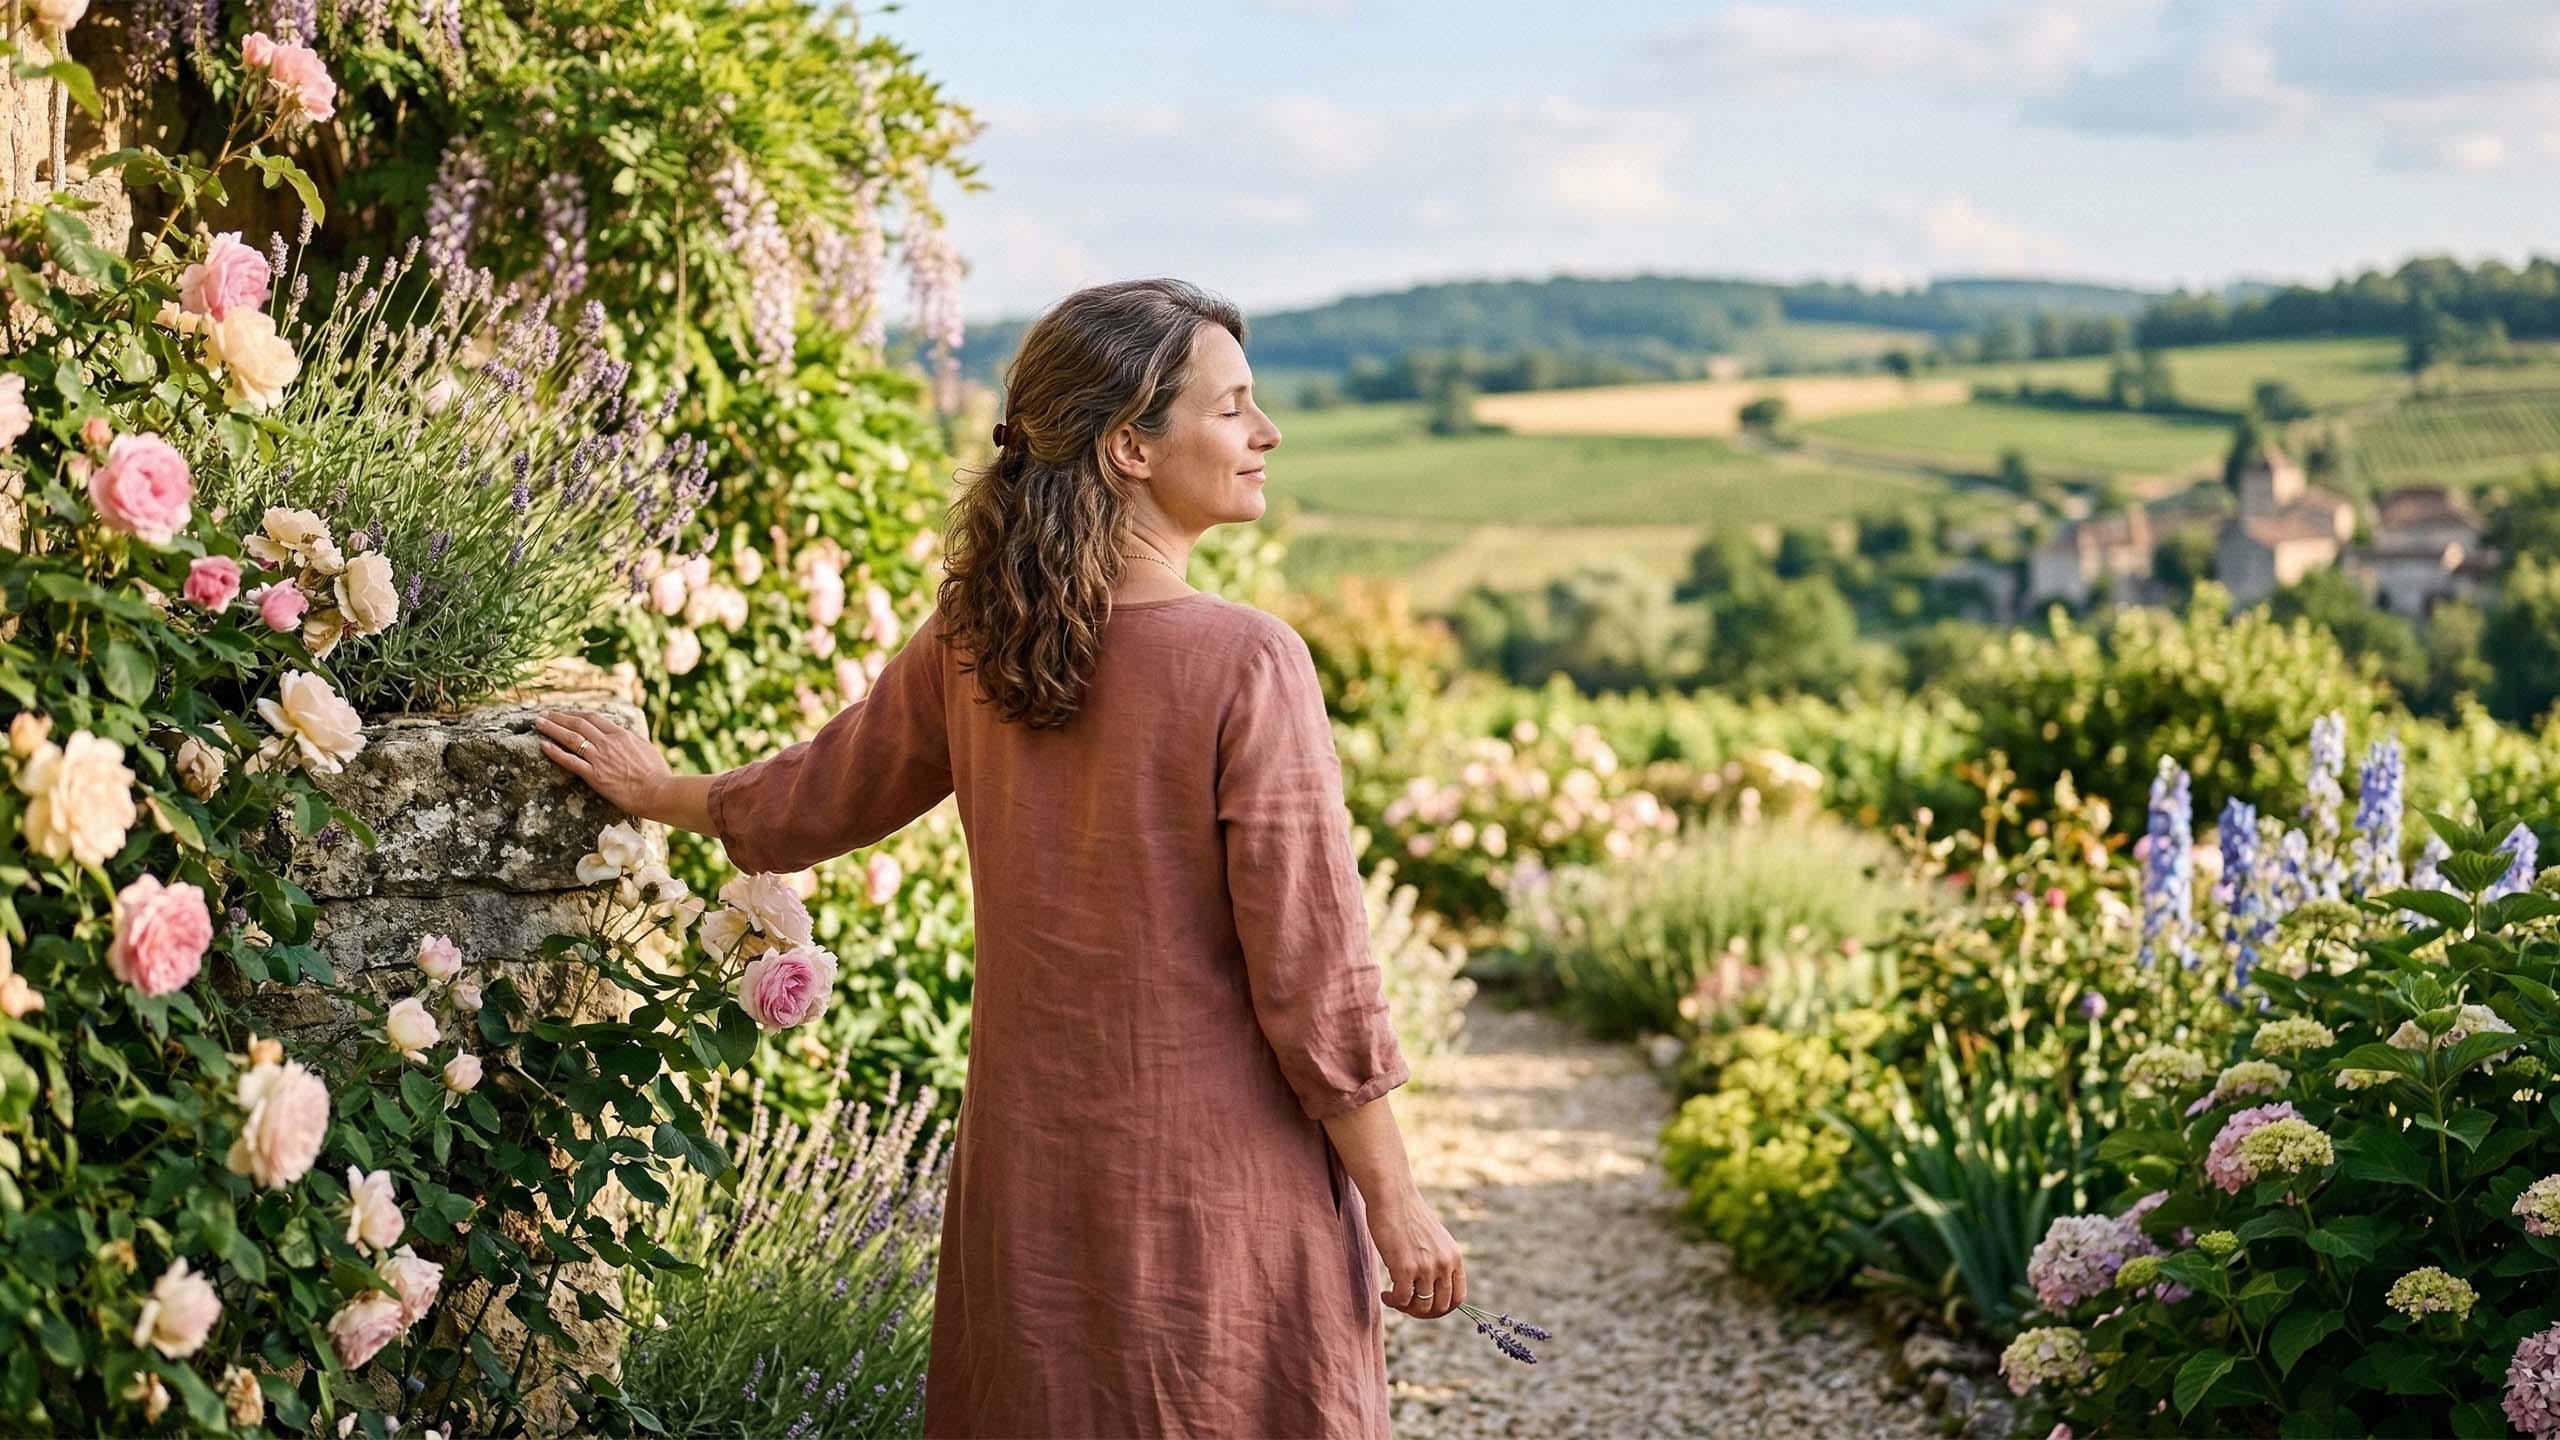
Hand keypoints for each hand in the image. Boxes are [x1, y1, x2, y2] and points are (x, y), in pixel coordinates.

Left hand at [534, 710, 670, 818]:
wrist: (658, 791)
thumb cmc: (658, 773)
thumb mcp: (646, 748)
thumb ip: (631, 740)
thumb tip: (624, 735)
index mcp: (621, 734)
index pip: (593, 718)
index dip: (575, 714)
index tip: (564, 713)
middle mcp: (607, 742)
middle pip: (578, 724)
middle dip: (559, 717)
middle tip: (544, 715)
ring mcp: (599, 758)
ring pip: (570, 738)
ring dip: (552, 729)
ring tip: (538, 723)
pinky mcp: (594, 775)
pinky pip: (570, 761)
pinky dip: (555, 752)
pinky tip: (543, 746)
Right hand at [1370, 1192, 1464, 1319]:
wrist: (1393, 1196)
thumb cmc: (1407, 1215)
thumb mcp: (1434, 1239)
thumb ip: (1438, 1261)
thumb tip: (1432, 1288)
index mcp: (1454, 1257)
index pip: (1458, 1298)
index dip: (1441, 1308)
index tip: (1425, 1305)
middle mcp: (1444, 1264)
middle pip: (1441, 1307)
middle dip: (1422, 1312)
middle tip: (1406, 1304)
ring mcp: (1426, 1267)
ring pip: (1422, 1306)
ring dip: (1406, 1307)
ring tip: (1392, 1297)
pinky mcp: (1405, 1268)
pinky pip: (1402, 1299)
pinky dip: (1393, 1301)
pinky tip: (1385, 1294)